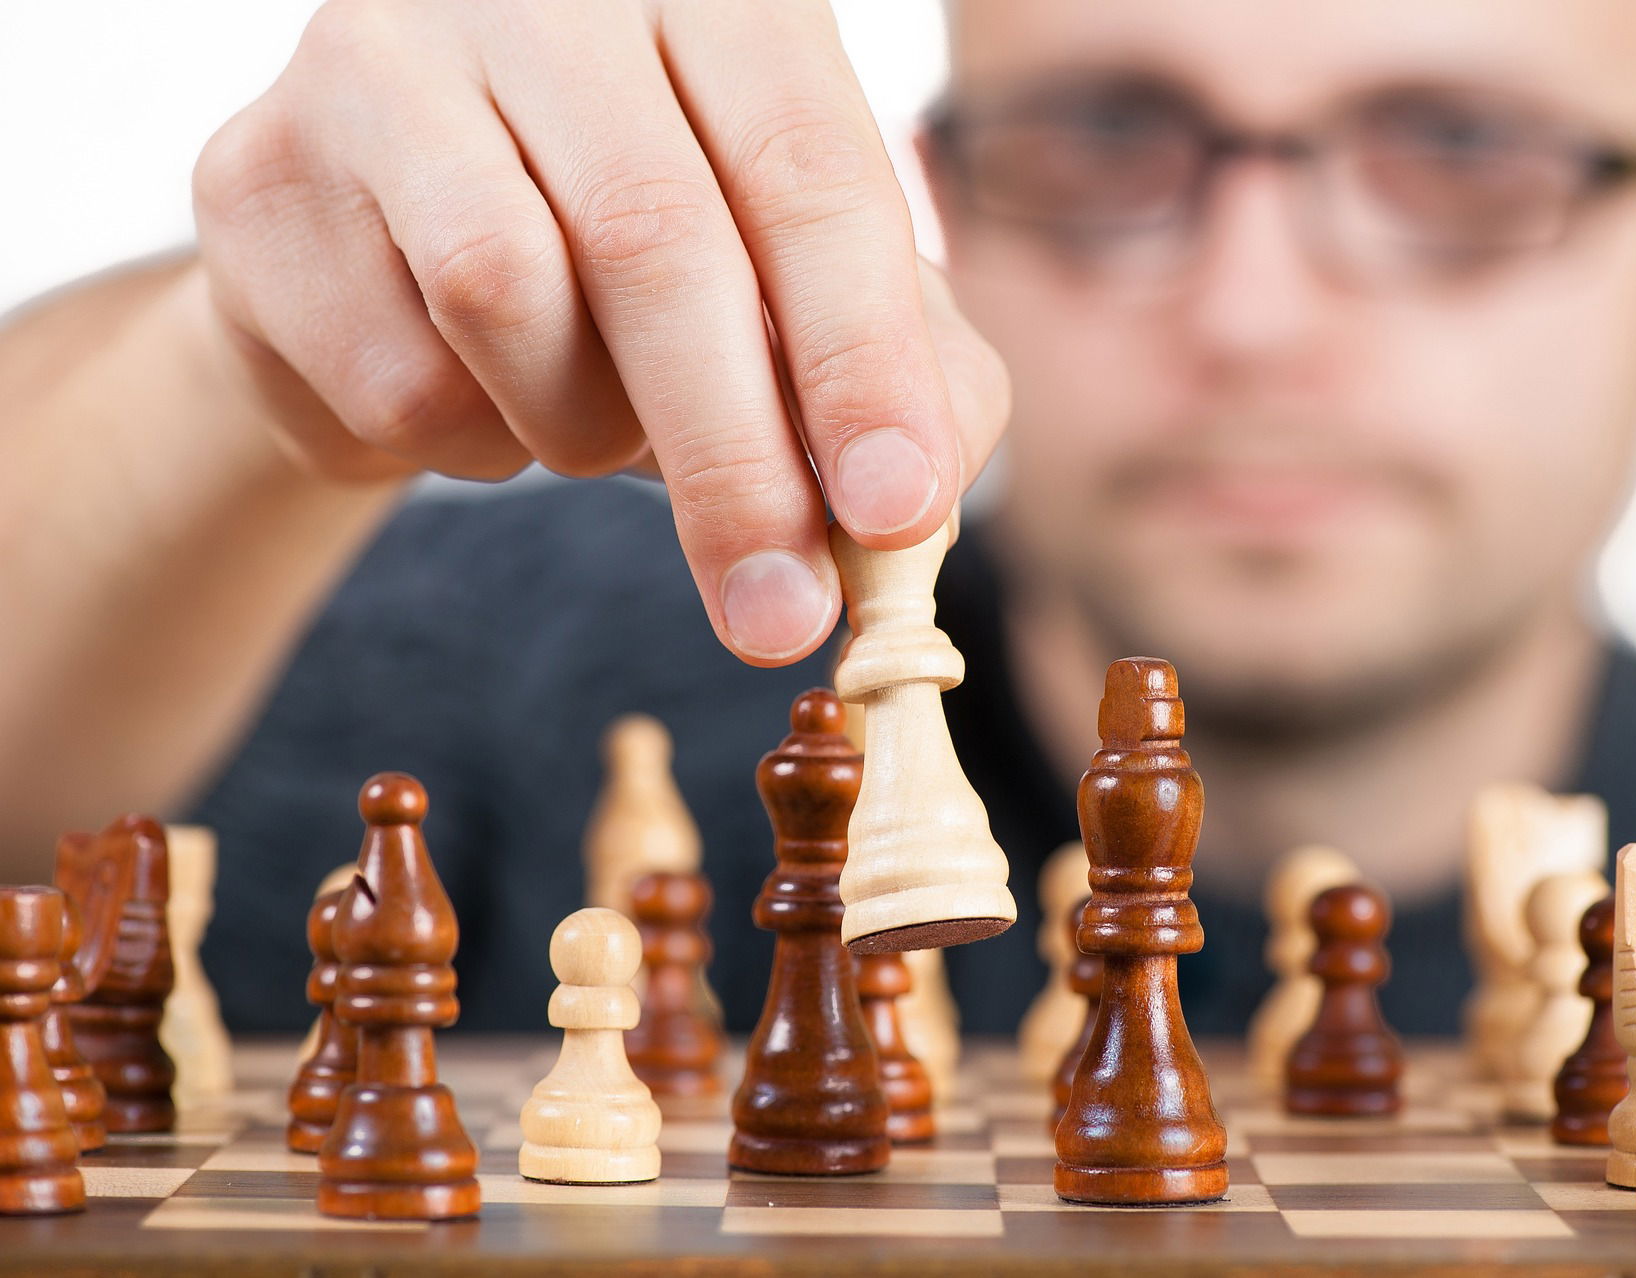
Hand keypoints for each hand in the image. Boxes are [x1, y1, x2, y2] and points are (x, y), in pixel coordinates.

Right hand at [190, 0, 1007, 664]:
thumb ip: (898, 363)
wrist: (397, 248)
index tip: (896, 513)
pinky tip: (482, 399)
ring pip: (507, 298)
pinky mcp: (257, 175)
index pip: (808, 169)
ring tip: (594, 422)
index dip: (861, 355)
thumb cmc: (639, 262)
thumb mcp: (800, 291)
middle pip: (655, 240)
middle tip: (781, 619)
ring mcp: (377, 63)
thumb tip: (911, 502)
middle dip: (735, 463)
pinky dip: (475, 445)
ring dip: (582, 430)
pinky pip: (399, 376)